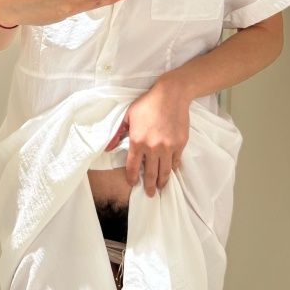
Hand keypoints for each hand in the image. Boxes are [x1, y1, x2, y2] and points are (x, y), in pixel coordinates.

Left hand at [104, 79, 190, 195]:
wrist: (171, 95)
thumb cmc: (147, 104)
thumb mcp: (128, 116)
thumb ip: (118, 133)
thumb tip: (109, 148)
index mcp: (137, 141)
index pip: (132, 167)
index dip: (132, 178)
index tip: (132, 183)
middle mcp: (153, 148)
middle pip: (150, 174)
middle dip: (148, 187)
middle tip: (149, 194)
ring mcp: (168, 147)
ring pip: (164, 171)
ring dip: (162, 182)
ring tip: (160, 188)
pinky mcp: (180, 144)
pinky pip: (175, 162)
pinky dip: (172, 168)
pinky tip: (170, 171)